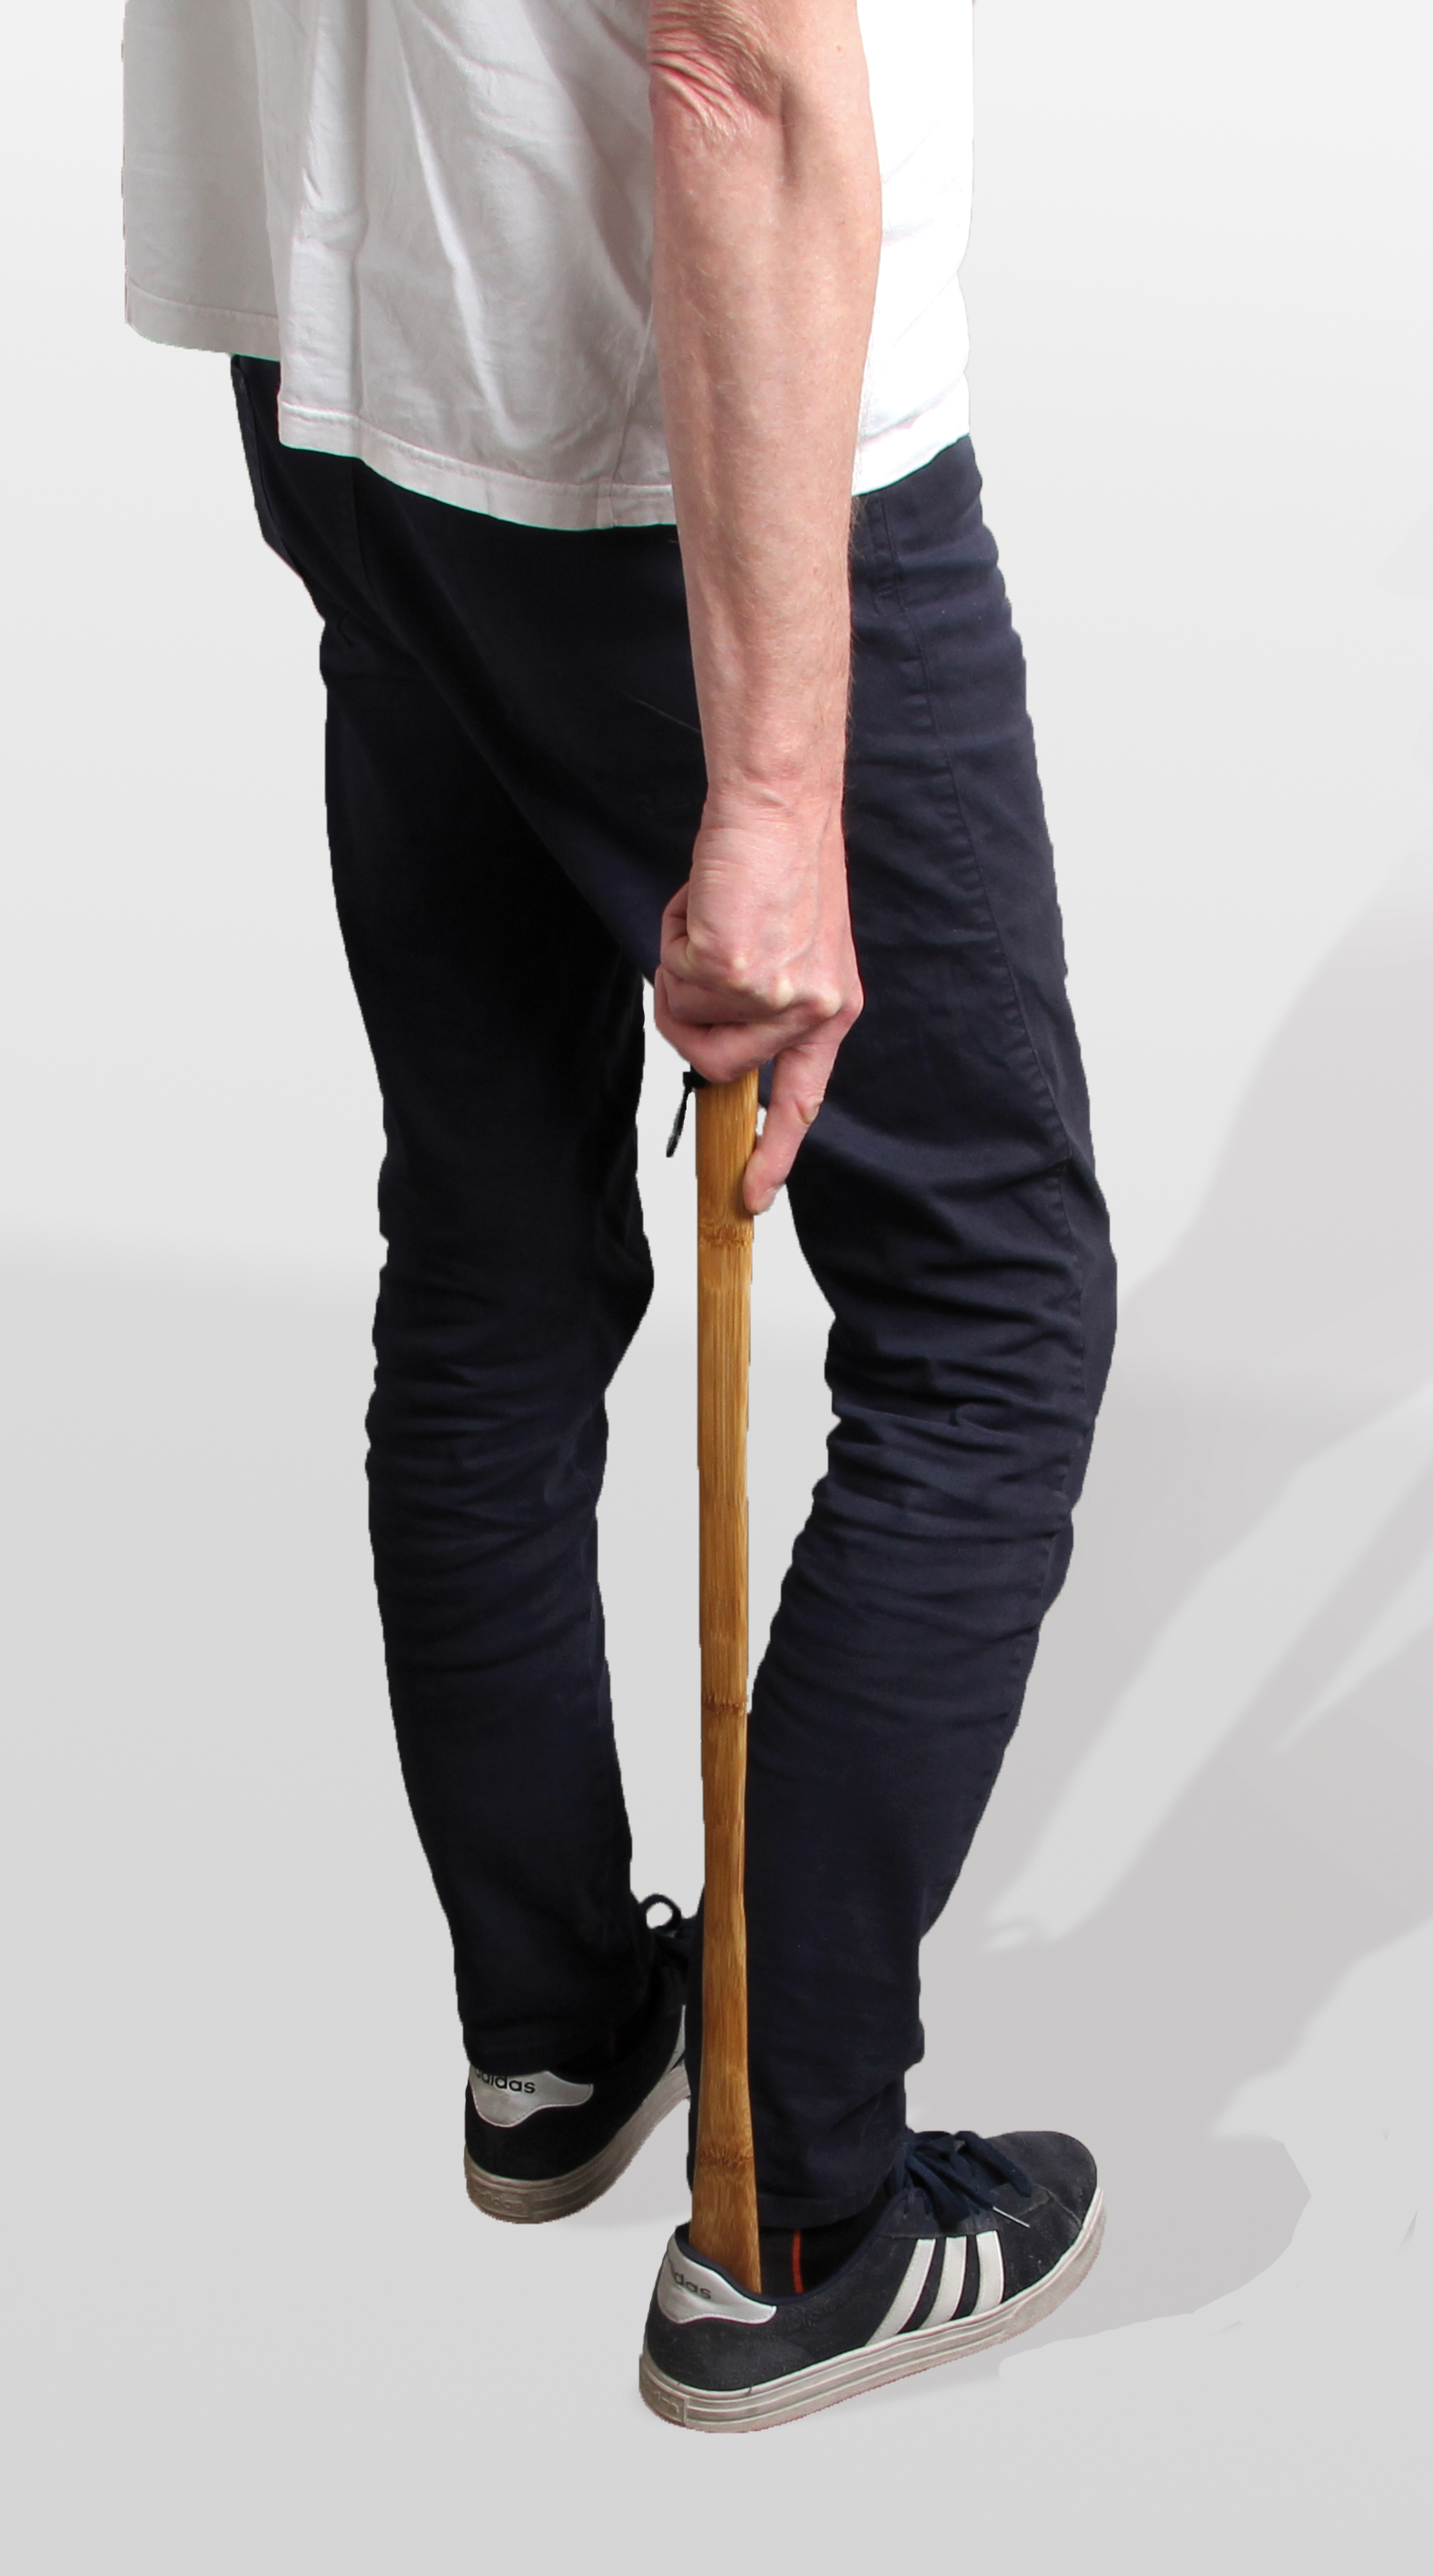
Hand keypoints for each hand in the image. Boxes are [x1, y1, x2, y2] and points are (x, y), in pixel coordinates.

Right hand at [653, 797, 862, 1211]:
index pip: (803, 1097)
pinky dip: (671, 936)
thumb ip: (763, 997)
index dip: (775, 1152)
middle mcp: (810, 1008)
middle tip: (691, 956)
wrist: (778, 804)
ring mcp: (773, 993)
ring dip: (677, 971)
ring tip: (708, 918)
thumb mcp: (791, 942)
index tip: (750, 1198)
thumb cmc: (778, 861)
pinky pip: (670, 977)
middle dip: (685, 1013)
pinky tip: (703, 900)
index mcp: (831, 1006)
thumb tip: (710, 1028)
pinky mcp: (735, 970)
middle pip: (718, 1059)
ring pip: (686, 1018)